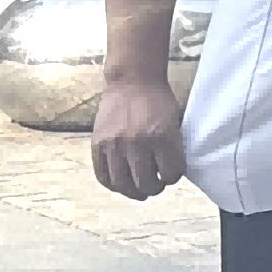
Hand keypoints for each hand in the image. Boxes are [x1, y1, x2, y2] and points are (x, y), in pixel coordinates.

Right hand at [91, 70, 184, 200]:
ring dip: (134, 191)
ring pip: (122, 185)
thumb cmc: (158, 100)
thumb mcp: (174, 121)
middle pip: (145, 184)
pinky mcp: (97, 144)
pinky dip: (113, 184)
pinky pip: (102, 176)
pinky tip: (121, 182)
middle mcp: (136, 142)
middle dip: (155, 188)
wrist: (132, 80)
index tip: (171, 173)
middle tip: (156, 185)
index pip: (171, 173)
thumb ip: (172, 147)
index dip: (173, 176)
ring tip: (140, 189)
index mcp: (161, 136)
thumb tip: (169, 174)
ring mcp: (114, 144)